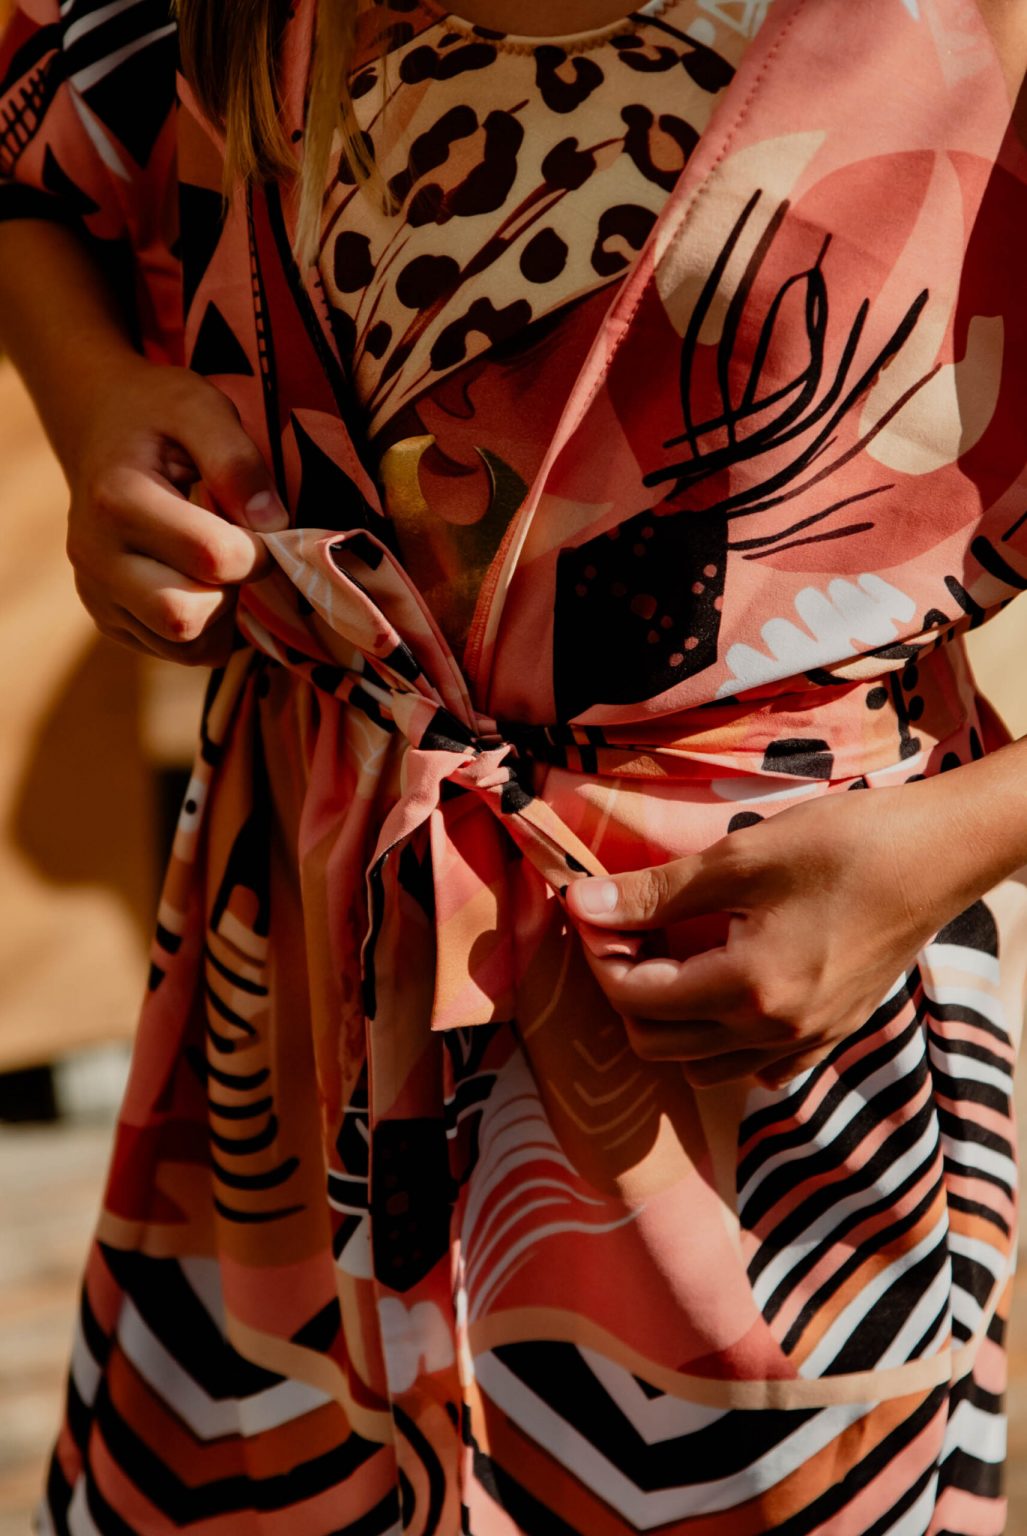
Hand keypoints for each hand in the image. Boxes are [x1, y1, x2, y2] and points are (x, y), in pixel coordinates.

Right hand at [64, 355, 287, 665]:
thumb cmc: (157, 415)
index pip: (213, 558)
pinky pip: (177, 653)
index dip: (258, 548)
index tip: (261, 523)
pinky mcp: (108, 619)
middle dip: (231, 590)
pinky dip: (206, 628)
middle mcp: (95, 556)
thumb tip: (273, 523)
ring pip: (185, 648)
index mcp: (117, 500)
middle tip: (236, 550)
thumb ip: (237, 460)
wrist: (99, 428)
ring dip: (222, 615)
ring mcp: (97, 594)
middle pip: (185, 618)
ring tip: (216, 565)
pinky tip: (200, 581)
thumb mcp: (200, 408)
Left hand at [565, 781, 971, 1087]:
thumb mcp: (739, 858)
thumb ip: (655, 893)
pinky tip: (720, 989)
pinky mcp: (828, 1037)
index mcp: (750, 989)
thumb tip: (581, 904)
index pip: (637, 997)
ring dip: (667, 1021)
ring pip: (701, 1067)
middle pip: (657, 1044)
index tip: (593, 911)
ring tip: (666, 957)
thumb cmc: (841, 845)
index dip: (600, 953)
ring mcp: (806, 1044)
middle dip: (624, 989)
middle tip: (623, 932)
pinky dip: (719, 1042)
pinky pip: (753, 1068)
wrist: (934, 856)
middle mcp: (775, 1034)